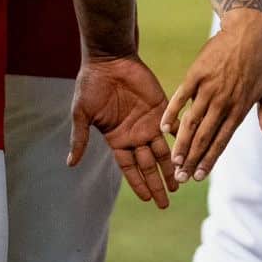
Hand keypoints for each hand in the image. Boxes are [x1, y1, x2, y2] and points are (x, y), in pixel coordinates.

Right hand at [69, 53, 176, 208]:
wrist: (109, 58)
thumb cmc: (91, 84)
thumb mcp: (82, 114)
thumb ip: (80, 138)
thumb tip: (70, 163)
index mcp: (117, 139)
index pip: (130, 168)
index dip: (138, 183)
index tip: (147, 199)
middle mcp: (135, 134)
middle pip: (149, 164)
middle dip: (157, 183)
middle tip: (167, 202)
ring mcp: (149, 122)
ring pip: (164, 151)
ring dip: (172, 167)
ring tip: (181, 184)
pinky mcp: (162, 107)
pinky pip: (174, 126)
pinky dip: (182, 139)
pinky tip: (191, 153)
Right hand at [162, 9, 261, 181]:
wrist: (247, 30)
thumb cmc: (261, 61)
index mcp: (240, 108)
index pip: (222, 140)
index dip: (210, 160)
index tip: (200, 176)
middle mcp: (223, 101)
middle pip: (204, 136)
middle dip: (192, 159)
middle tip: (181, 178)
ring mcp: (208, 87)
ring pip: (191, 121)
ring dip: (181, 143)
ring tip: (173, 161)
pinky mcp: (196, 74)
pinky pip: (180, 97)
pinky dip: (172, 113)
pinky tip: (164, 129)